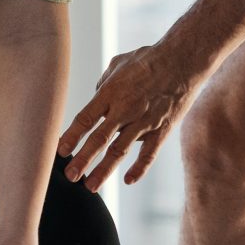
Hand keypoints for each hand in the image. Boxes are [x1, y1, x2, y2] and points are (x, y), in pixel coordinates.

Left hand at [60, 44, 202, 187]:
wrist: (184, 59)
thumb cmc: (149, 59)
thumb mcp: (118, 64)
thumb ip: (104, 84)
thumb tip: (95, 97)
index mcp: (111, 93)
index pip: (85, 119)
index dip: (71, 137)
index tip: (60, 151)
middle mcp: (125, 109)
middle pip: (99, 139)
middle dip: (83, 160)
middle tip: (70, 176)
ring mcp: (144, 121)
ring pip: (120, 150)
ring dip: (104, 170)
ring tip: (91, 186)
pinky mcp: (161, 129)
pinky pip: (149, 153)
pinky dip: (139, 168)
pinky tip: (128, 180)